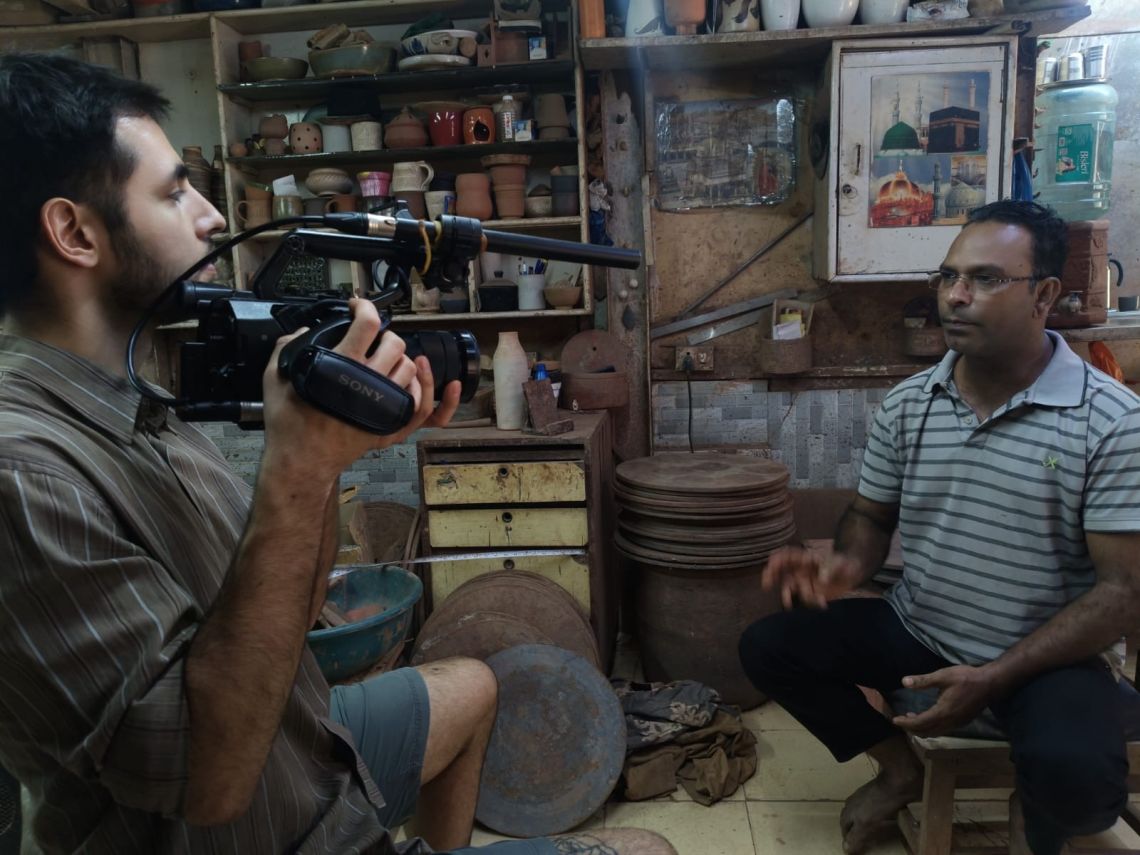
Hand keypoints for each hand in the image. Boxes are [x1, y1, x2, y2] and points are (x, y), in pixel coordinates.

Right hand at [261, 298, 460, 476]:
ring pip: (410, 370)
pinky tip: (433, 379)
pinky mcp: (391, 425)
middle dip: (385, 335)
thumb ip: (287, 347)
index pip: (367, 324)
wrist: (302, 462)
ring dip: (403, 360)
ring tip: (387, 359)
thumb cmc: (288, 424)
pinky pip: (423, 407)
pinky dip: (431, 393)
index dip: (365, 307)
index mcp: (341, 366)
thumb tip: (305, 330)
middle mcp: (369, 382)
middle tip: (371, 339)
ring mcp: (384, 405)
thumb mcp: (274, 378)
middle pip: (396, 345)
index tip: (358, 307)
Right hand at [761, 545, 862, 609]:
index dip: (778, 559)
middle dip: (771, 575)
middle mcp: (799, 569)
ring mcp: (803, 581)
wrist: (852, 575)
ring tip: (787, 603)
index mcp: (804, 558)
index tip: (772, 564)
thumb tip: (822, 579)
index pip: (787, 555)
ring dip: (787, 595)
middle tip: (766, 584)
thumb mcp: (839, 562)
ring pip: (788, 587)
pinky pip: (803, 598)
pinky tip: (818, 604)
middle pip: (780, 570)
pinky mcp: (810, 593)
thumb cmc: (843, 563)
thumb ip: (830, 569)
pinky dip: (809, 602)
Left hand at [891, 665, 996, 736]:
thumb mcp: (943, 676)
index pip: (920, 723)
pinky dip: (932, 728)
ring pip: (936, 732)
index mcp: (943, 712)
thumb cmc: (966, 678)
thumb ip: (923, 681)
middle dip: (912, 729)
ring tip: (911, 719)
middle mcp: (950, 722)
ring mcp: (957, 724)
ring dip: (922, 729)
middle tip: (901, 721)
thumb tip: (904, 682)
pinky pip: (943, 730)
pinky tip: (928, 717)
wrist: (990, 684)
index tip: (894, 720)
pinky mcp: (962, 722)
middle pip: (927, 732)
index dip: (906, 723)